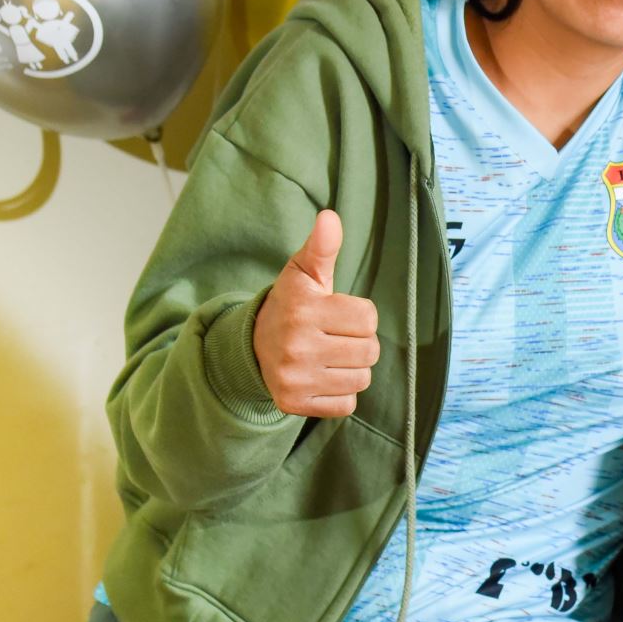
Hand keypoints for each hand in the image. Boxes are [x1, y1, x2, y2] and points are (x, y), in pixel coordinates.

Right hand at [253, 210, 379, 417]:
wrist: (253, 345)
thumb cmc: (291, 304)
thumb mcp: (304, 272)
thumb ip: (322, 246)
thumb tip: (330, 217)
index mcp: (304, 311)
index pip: (368, 319)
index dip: (360, 315)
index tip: (339, 313)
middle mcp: (297, 346)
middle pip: (369, 351)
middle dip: (359, 342)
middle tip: (335, 336)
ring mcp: (294, 378)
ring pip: (361, 378)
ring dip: (352, 368)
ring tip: (330, 356)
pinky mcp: (293, 403)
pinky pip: (346, 404)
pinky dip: (341, 393)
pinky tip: (322, 376)